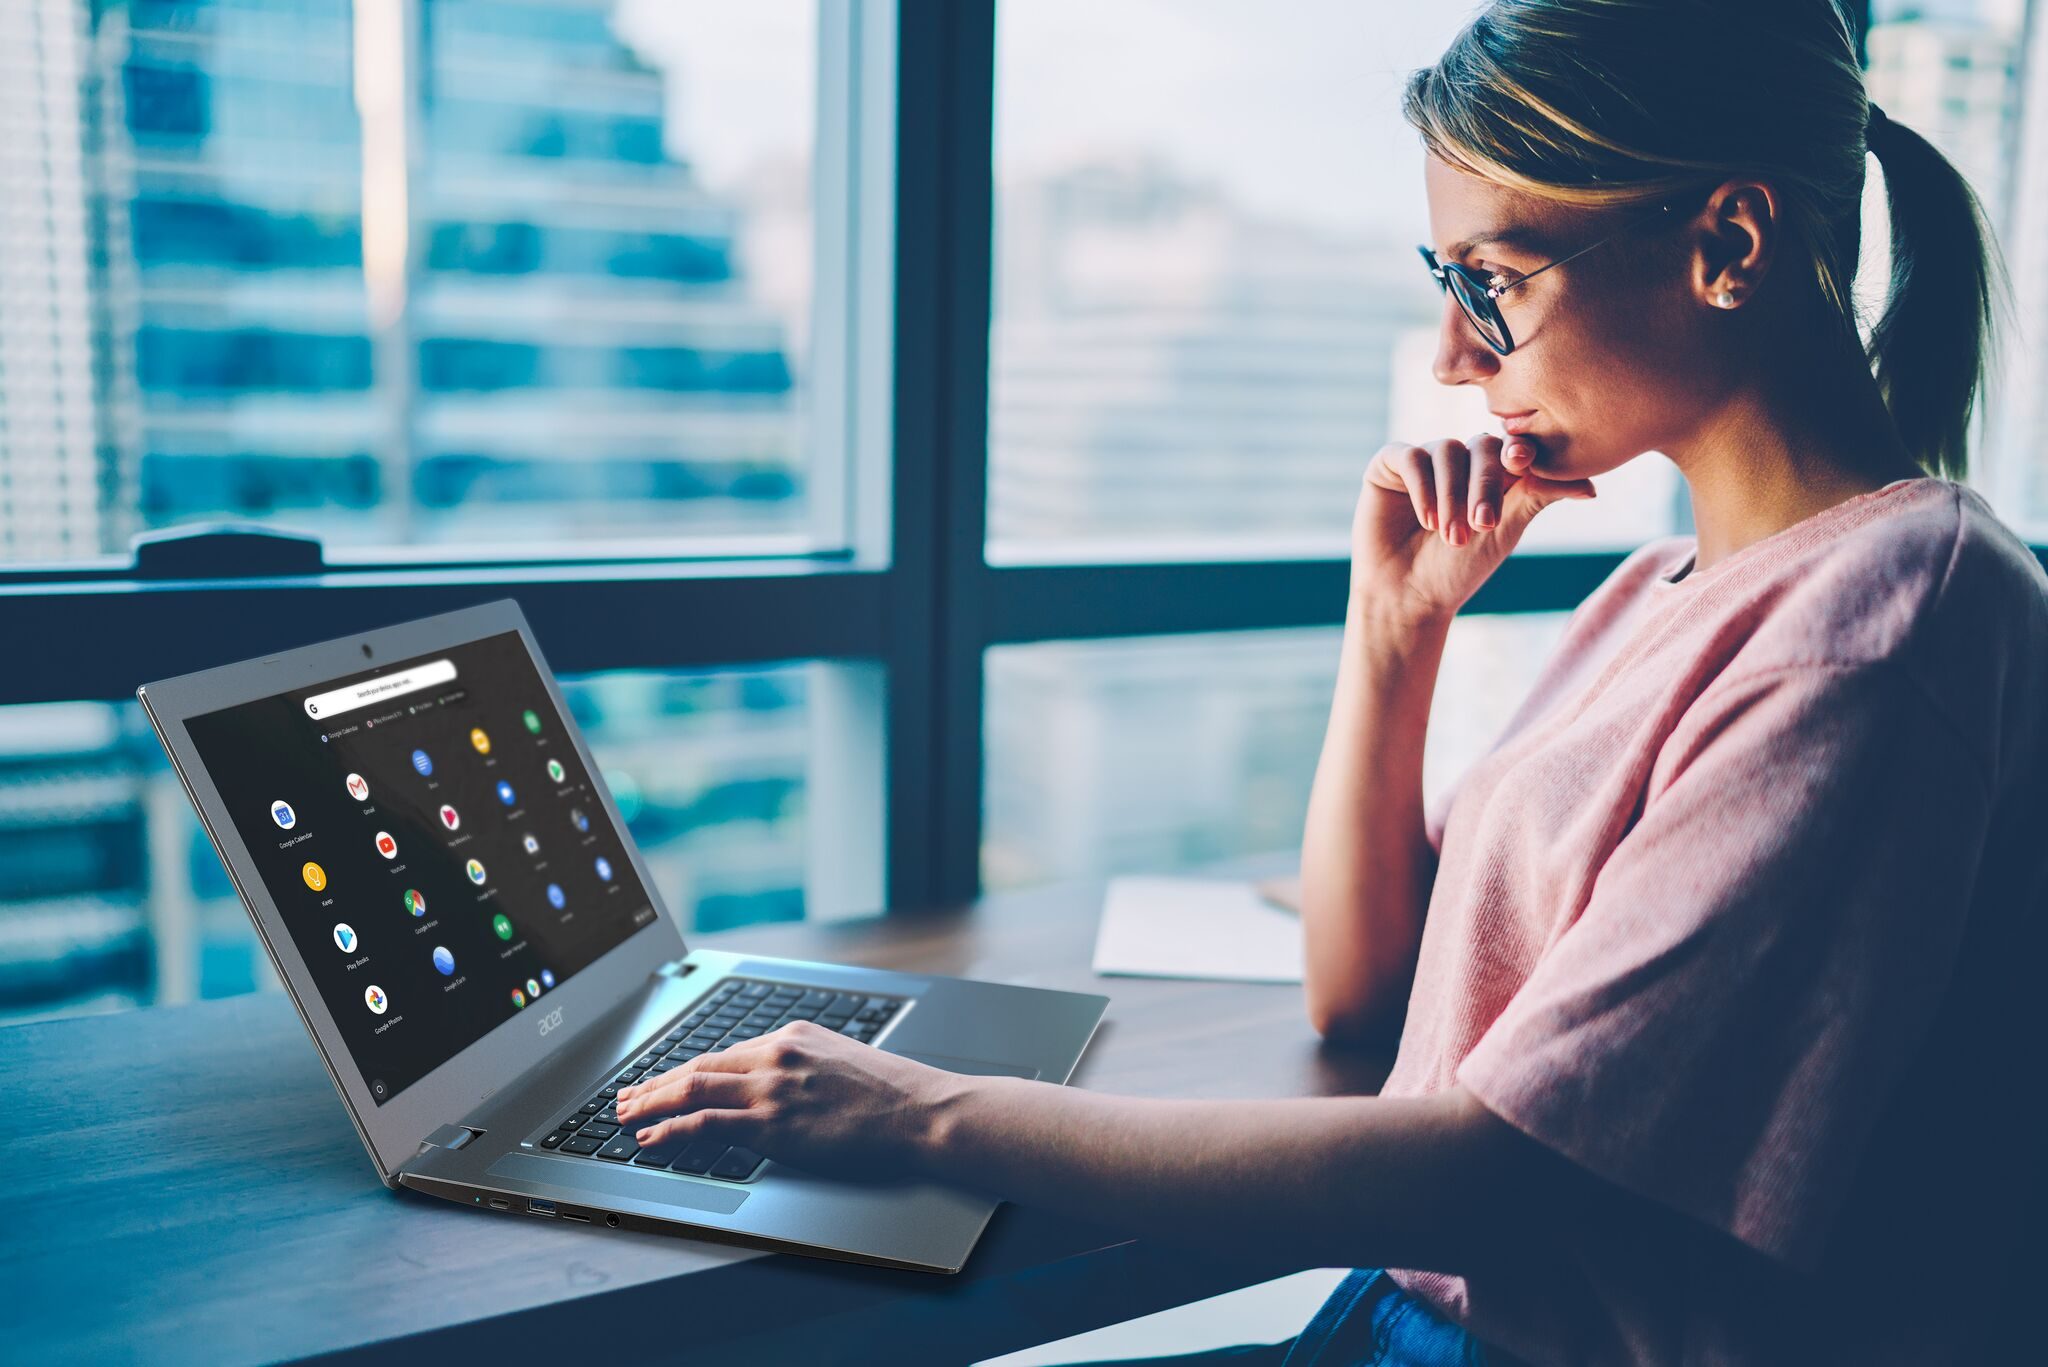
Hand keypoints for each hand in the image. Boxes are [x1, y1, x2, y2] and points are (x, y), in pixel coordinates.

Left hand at [613, 1021, 967, 1180]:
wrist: (921, 1111)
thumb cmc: (893, 1093)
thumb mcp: (840, 1060)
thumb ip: (801, 1066)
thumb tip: (773, 1085)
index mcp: (791, 1035)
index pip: (723, 1053)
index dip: (685, 1069)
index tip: (663, 1080)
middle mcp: (776, 1054)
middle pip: (699, 1065)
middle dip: (656, 1083)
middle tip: (626, 1096)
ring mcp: (772, 1088)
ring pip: (693, 1089)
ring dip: (651, 1103)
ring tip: (625, 1116)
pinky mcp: (773, 1123)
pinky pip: (706, 1124)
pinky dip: (671, 1129)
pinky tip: (651, 1137)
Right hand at [1352, 434, 1594, 630]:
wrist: (1408, 597)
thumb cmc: (1459, 569)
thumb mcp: (1505, 531)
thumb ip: (1539, 497)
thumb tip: (1592, 487)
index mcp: (1491, 472)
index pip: (1509, 448)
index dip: (1517, 451)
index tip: (1521, 464)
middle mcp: (1458, 461)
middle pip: (1481, 447)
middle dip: (1484, 485)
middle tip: (1483, 525)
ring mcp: (1424, 460)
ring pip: (1446, 451)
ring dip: (1452, 495)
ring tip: (1450, 537)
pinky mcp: (1389, 465)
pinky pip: (1411, 456)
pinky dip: (1422, 487)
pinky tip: (1427, 520)